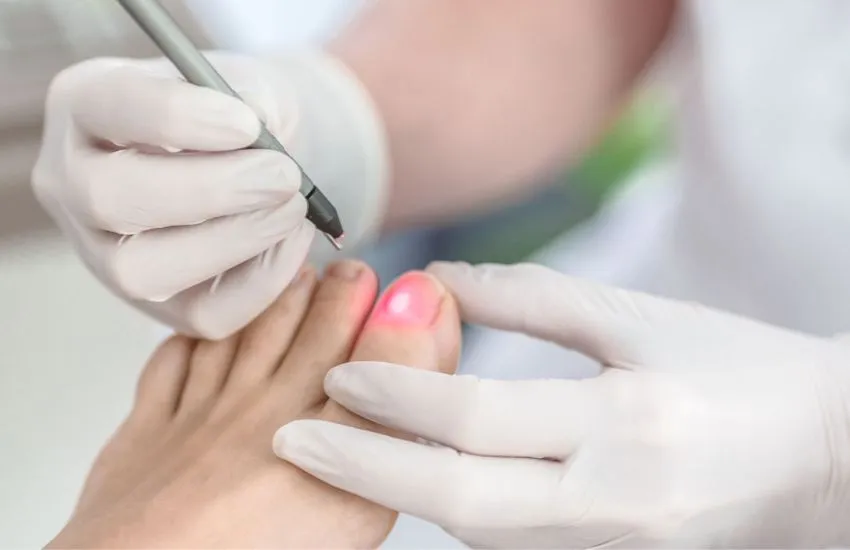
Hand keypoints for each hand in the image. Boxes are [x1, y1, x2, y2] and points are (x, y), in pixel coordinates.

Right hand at [33, 52, 386, 337]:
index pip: (106, 106)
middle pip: (107, 199)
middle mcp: (73, 183)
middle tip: (283, 177)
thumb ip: (253, 98)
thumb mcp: (248, 85)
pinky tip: (293, 241)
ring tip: (292, 208)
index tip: (248, 124)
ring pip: (140, 272)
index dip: (176, 117)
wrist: (258, 159)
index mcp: (83, 104)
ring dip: (231, 242)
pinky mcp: (155, 305)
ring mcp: (103, 253)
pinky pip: (199, 315)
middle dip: (208, 191)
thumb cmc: (241, 116)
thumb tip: (263, 134)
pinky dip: (258, 282)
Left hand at [275, 262, 849, 547]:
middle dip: (366, 472)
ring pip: (479, 531)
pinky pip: (512, 540)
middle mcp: (616, 502)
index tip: (335, 372)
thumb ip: (532, 299)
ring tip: (335, 456)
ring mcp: (613, 546)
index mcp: (629, 425)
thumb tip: (436, 283)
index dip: (398, 392)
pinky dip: (453, 508)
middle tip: (291, 441)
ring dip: (399, 494)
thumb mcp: (639, 319)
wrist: (826, 459)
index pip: (480, 418)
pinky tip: (412, 478)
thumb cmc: (737, 370)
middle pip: (461, 501)